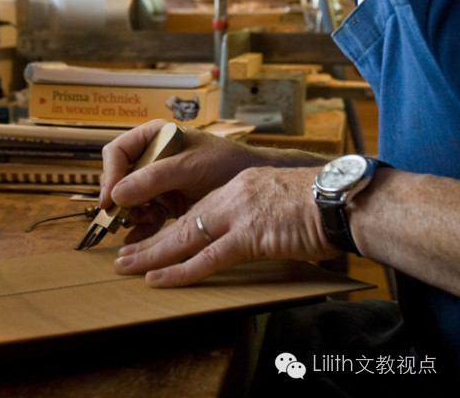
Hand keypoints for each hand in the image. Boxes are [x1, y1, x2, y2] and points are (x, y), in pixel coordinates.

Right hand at [99, 119, 255, 241]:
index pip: (117, 152)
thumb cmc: (226, 162)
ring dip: (130, 215)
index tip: (111, 199)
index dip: (110, 175)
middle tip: (119, 218)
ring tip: (135, 226)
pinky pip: (146, 215)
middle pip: (120, 178)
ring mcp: (158, 182)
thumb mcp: (189, 167)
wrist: (254, 184)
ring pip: (130, 199)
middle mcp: (152, 157)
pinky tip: (137, 241)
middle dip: (119, 199)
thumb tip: (117, 194)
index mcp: (154, 136)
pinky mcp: (167, 202)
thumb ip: (154, 178)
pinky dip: (141, 228)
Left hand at [113, 164, 340, 286]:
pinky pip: (208, 257)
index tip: (154, 236)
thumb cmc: (320, 204)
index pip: (198, 208)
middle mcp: (233, 196)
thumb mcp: (281, 198)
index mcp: (240, 187)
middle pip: (184, 220)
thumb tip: (260, 228)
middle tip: (125, 253)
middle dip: (152, 238)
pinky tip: (159, 279)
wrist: (341, 199)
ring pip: (185, 236)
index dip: (173, 225)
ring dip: (153, 254)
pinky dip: (180, 271)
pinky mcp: (250, 235)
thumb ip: (262, 211)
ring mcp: (239, 214)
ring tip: (128, 267)